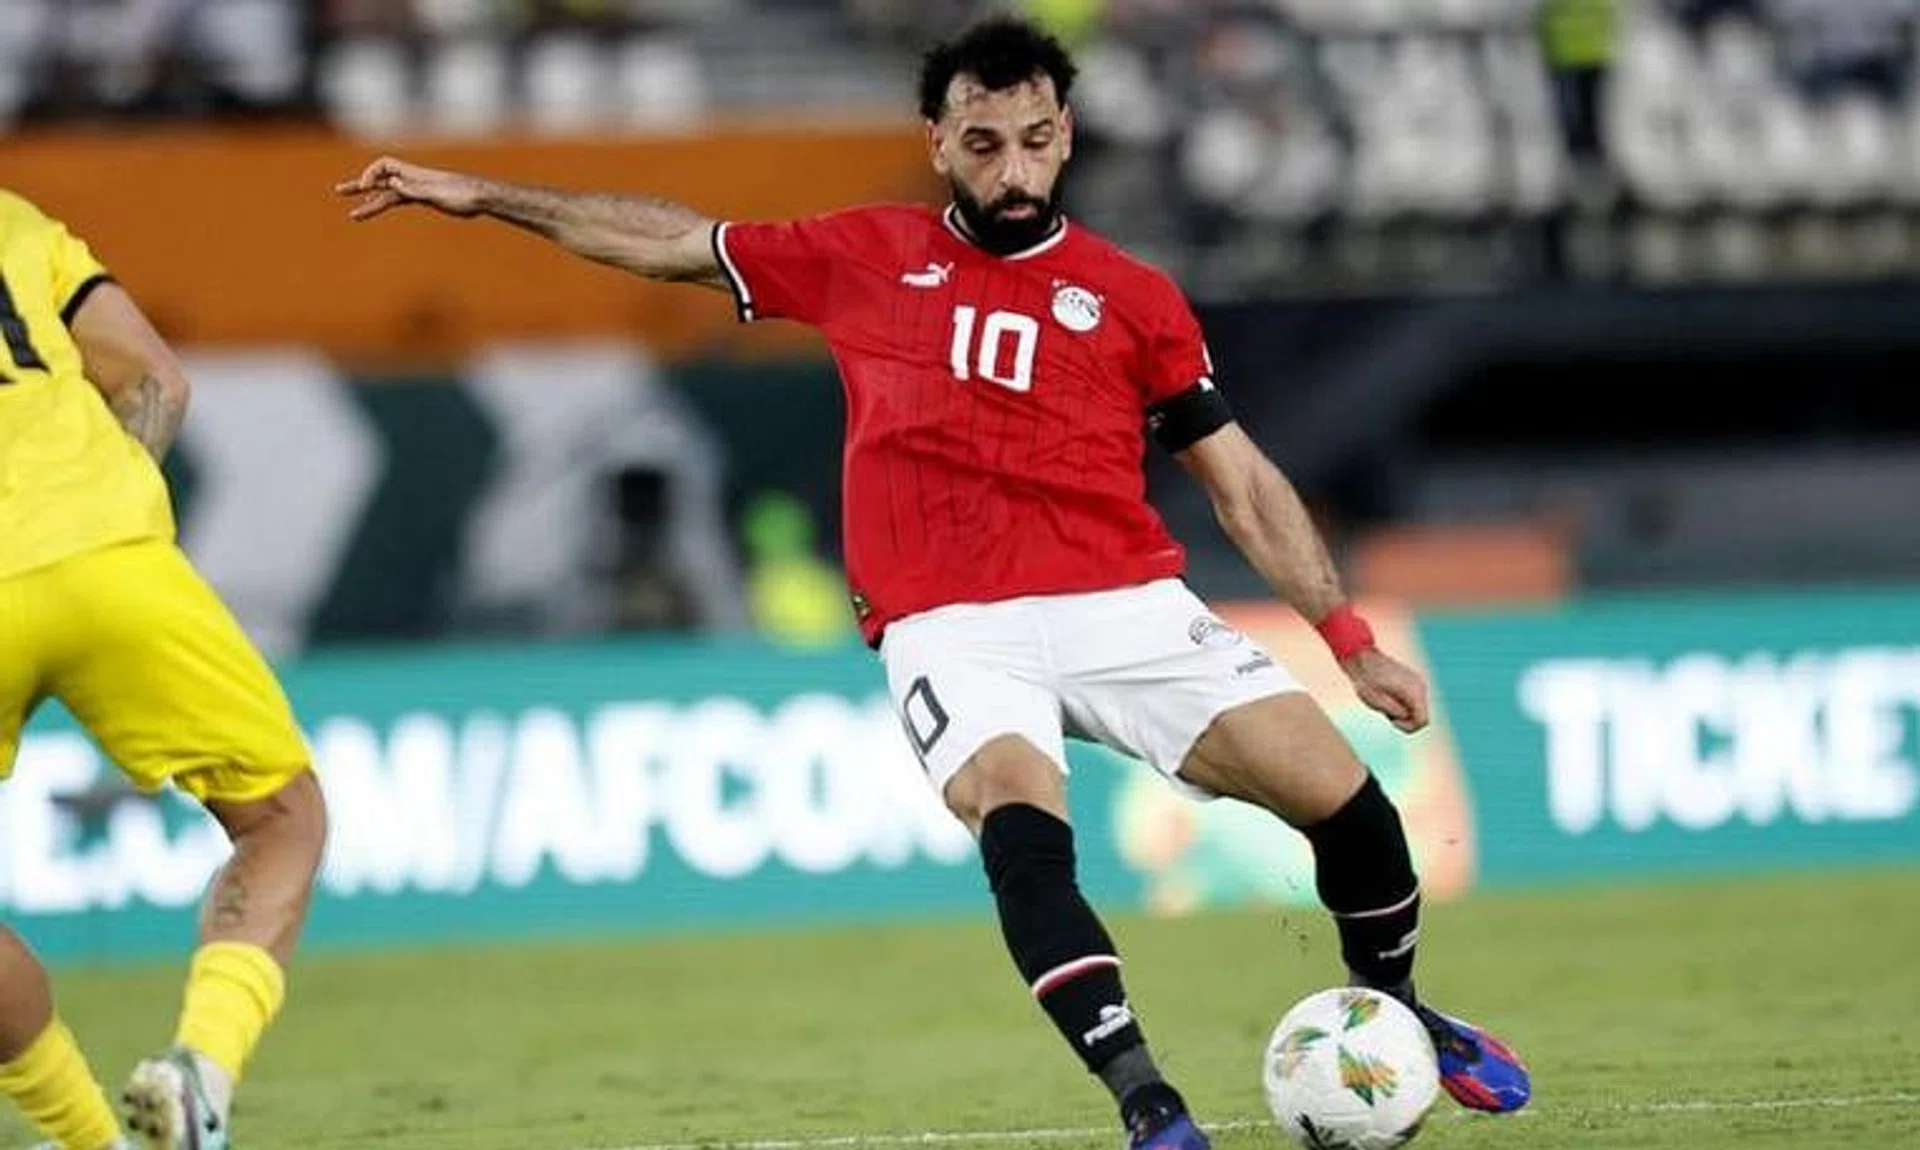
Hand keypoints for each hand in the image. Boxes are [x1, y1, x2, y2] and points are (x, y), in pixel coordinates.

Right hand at [336, 157, 488, 220]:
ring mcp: (418, 189)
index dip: (371, 174)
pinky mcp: (425, 198)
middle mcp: (413, 179)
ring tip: (354, 213)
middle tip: (339, 191)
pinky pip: (400, 200)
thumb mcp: (437, 193)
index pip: (385, 166)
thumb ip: (414, 189)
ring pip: (388, 193)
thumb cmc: (463, 194)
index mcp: (414, 175)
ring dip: (370, 201)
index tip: (365, 190)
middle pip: (381, 180)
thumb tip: (393, 184)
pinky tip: (377, 209)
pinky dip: (386, 203)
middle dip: (360, 185)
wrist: (482, 197)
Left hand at [1340, 647, 1430, 733]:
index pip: (1422, 721)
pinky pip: (1411, 700)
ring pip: (1416, 708)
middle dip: (1403, 719)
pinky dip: (1401, 703)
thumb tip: (1408, 717)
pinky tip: (1386, 695)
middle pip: (1420, 716)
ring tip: (1384, 702)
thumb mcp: (1376, 701)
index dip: (1407, 727)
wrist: (1361, 657)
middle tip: (1384, 710)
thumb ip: (1395, 712)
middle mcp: (1420, 686)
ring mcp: (1417, 682)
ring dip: (1401, 711)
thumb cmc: (1366, 679)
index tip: (1390, 720)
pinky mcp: (1412, 681)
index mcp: (1413, 691)